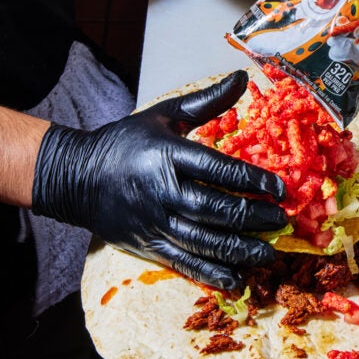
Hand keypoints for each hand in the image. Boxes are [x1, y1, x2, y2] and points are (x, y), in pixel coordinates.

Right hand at [31, 71, 287, 289]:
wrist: (76, 177)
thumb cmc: (126, 142)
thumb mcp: (163, 115)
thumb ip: (205, 102)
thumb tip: (242, 77)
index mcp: (168, 155)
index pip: (219, 169)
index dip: (253, 180)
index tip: (280, 189)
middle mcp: (163, 191)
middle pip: (215, 209)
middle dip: (253, 218)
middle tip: (282, 221)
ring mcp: (155, 222)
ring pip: (204, 241)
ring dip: (240, 249)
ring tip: (268, 253)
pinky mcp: (148, 246)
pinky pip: (184, 262)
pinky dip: (212, 273)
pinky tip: (237, 280)